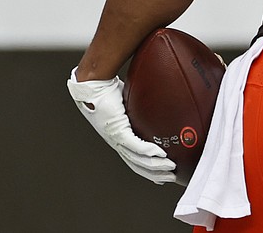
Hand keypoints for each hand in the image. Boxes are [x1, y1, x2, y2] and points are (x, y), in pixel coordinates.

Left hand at [67, 68, 176, 183]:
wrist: (93, 85)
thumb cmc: (106, 91)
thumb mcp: (127, 103)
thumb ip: (139, 108)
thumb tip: (156, 101)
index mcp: (117, 138)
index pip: (133, 160)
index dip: (146, 169)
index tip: (159, 176)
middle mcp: (115, 142)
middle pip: (136, 164)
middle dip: (154, 173)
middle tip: (170, 177)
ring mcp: (115, 137)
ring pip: (137, 158)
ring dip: (155, 165)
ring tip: (170, 167)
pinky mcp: (117, 130)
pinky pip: (135, 145)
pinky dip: (148, 151)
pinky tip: (160, 153)